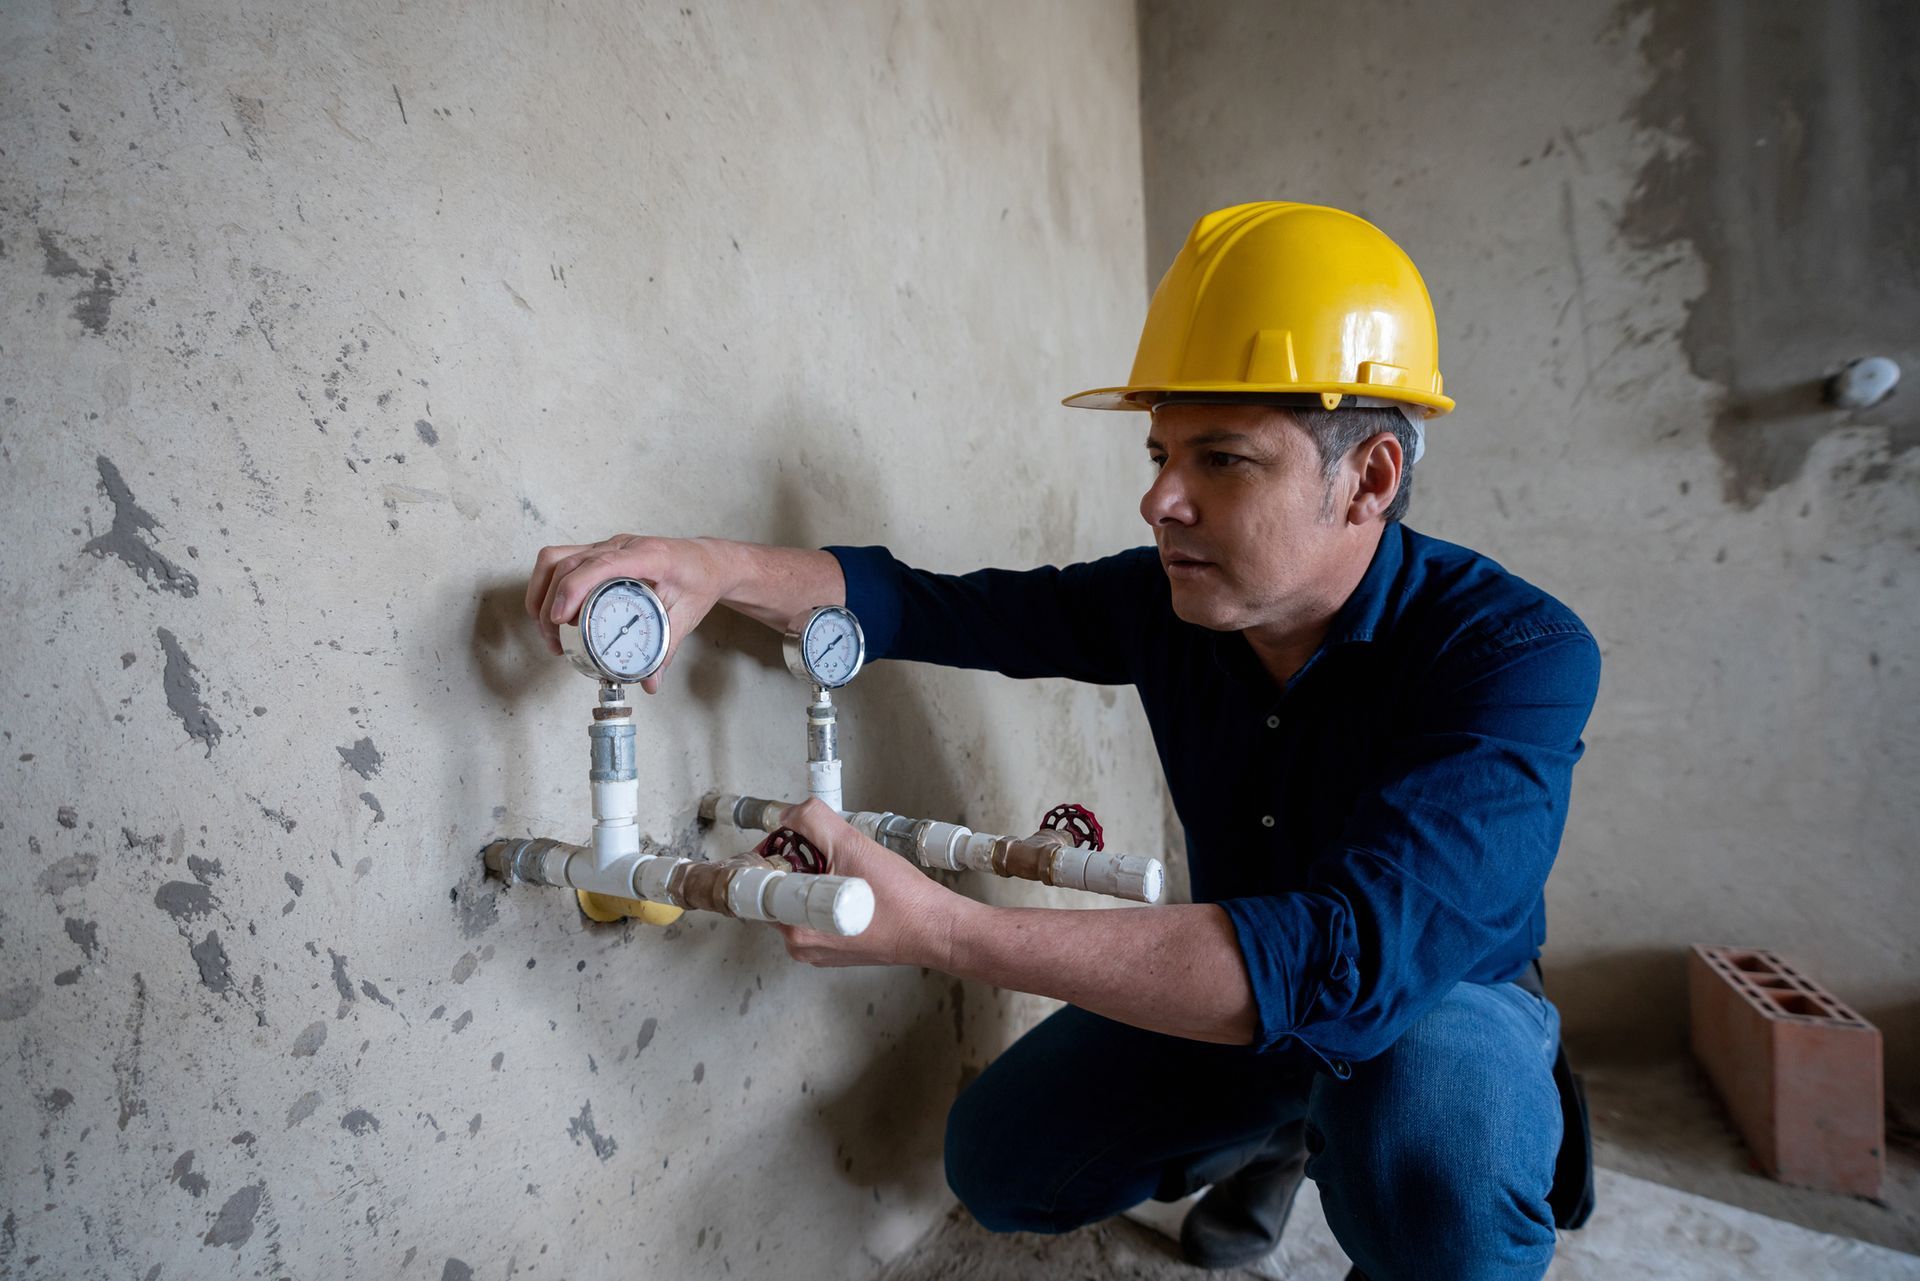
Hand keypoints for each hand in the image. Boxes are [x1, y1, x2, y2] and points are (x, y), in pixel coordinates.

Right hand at [523, 535, 731, 693]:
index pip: (600, 565)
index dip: (573, 589)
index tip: (559, 619)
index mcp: (647, 556)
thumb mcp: (686, 616)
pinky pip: (560, 559)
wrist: (705, 561)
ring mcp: (607, 546)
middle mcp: (621, 546)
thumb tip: (649, 682)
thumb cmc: (698, 581)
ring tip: (548, 630)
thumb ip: (666, 650)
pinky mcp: (599, 552)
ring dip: (541, 592)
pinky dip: (547, 585)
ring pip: (556, 557)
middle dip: (550, 602)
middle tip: (554, 641)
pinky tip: (552, 613)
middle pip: (568, 563)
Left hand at [769, 799, 968, 969]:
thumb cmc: (902, 899)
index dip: (771, 854)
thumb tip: (789, 813)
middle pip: (777, 890)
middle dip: (796, 863)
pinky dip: (827, 893)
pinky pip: (816, 913)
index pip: (758, 884)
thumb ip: (813, 821)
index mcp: (796, 926)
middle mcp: (801, 944)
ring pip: (798, 900)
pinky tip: (852, 883)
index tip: (789, 841)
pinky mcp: (835, 947)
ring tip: (845, 866)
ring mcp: (818, 949)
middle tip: (826, 850)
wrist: (935, 928)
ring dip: (813, 876)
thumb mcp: (853, 845)